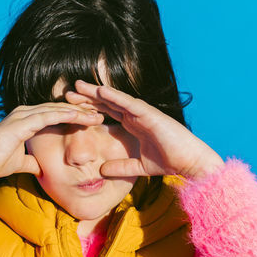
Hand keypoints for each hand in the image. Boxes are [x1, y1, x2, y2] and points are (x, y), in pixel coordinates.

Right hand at [0, 102, 103, 200]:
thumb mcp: (22, 163)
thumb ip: (33, 161)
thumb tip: (43, 167)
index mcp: (25, 119)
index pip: (55, 114)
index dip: (74, 116)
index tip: (91, 121)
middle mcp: (25, 112)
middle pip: (59, 108)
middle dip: (81, 110)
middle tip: (101, 113)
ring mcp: (23, 114)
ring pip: (57, 109)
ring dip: (78, 112)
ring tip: (97, 115)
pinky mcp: (22, 121)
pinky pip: (49, 116)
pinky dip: (67, 116)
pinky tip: (82, 117)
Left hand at [66, 79, 223, 179]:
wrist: (189, 161)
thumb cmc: (169, 161)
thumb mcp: (139, 167)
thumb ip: (121, 167)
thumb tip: (102, 170)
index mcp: (132, 125)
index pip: (106, 113)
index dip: (88, 109)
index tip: (70, 108)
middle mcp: (135, 115)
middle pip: (106, 103)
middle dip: (87, 97)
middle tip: (67, 92)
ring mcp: (142, 112)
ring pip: (114, 99)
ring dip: (96, 92)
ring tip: (78, 86)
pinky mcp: (150, 114)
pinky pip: (129, 103)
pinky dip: (115, 97)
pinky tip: (101, 91)